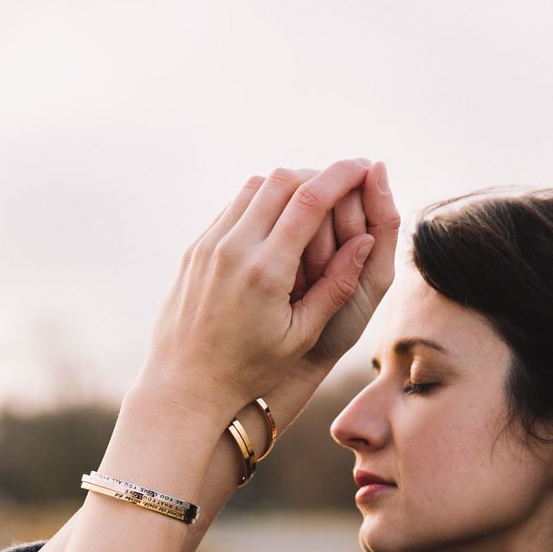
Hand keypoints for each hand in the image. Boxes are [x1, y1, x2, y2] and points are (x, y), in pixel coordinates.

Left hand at [134, 158, 400, 421]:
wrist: (187, 385)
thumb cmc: (251, 369)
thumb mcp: (302, 336)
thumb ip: (336, 286)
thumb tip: (365, 241)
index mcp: (266, 271)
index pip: (311, 199)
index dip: (343, 176)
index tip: (365, 166)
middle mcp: (233, 249)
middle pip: (282, 180)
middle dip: (318, 173)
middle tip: (344, 181)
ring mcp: (209, 245)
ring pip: (254, 187)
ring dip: (288, 184)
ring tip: (313, 200)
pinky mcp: (195, 249)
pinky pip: (233, 208)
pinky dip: (261, 202)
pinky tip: (278, 221)